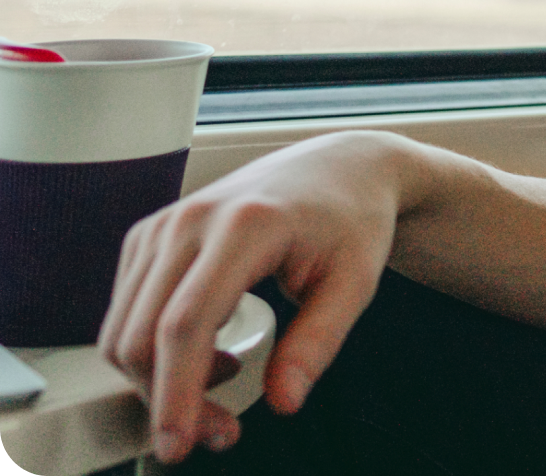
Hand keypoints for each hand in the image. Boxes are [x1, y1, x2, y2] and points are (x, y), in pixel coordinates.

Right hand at [98, 131, 412, 462]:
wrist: (337, 168)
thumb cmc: (351, 221)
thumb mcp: (355, 283)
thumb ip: (319, 342)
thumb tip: (284, 402)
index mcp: (244, 226)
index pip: (185, 324)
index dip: (176, 392)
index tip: (181, 443)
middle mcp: (189, 220)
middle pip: (142, 334)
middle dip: (168, 399)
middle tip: (221, 431)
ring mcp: (161, 225)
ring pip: (123, 328)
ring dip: (158, 379)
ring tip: (226, 386)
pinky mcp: (148, 237)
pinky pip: (128, 311)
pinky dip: (156, 350)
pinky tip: (210, 353)